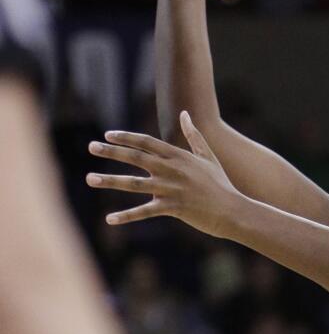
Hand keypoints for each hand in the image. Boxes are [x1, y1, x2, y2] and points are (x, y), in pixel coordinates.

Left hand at [87, 111, 242, 238]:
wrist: (232, 209)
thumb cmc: (220, 183)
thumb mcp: (208, 156)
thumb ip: (194, 135)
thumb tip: (185, 114)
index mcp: (179, 156)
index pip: (147, 143)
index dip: (127, 138)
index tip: (107, 135)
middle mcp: (172, 170)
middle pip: (136, 158)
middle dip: (112, 152)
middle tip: (91, 147)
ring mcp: (171, 188)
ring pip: (134, 183)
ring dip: (110, 181)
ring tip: (90, 179)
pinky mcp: (172, 207)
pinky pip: (144, 212)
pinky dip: (127, 216)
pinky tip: (109, 219)